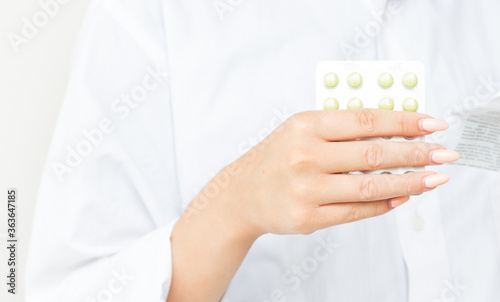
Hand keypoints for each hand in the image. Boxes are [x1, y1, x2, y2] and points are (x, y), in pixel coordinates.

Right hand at [170, 109, 457, 301]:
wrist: (241, 193)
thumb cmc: (275, 158)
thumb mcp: (301, 130)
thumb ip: (341, 127)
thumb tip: (392, 129)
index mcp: (305, 126)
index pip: (366, 120)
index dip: (404, 121)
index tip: (432, 124)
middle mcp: (305, 156)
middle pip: (374, 154)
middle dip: (416, 153)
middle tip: (443, 154)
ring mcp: (306, 189)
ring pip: (370, 186)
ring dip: (409, 183)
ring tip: (433, 179)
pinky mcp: (308, 217)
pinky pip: (357, 211)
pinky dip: (384, 204)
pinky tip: (401, 196)